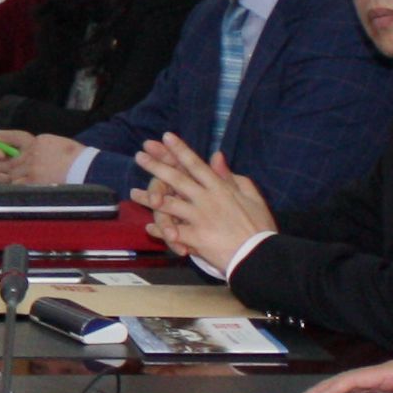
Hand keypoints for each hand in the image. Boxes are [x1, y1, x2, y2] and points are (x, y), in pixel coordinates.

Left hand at [0, 131, 75, 183]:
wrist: (86, 169)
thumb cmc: (71, 157)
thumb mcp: (50, 142)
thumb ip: (32, 147)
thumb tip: (14, 153)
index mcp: (33, 141)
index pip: (4, 137)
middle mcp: (29, 154)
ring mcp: (30, 169)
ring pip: (2, 174)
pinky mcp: (32, 183)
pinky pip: (11, 186)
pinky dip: (7, 187)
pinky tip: (9, 186)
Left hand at [141, 141, 273, 268]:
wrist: (259, 255)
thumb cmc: (258, 226)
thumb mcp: (251, 196)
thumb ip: (231, 176)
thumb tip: (216, 156)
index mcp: (220, 188)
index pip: (196, 164)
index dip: (180, 150)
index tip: (166, 137)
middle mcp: (206, 199)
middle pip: (176, 179)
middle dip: (156, 166)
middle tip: (140, 156)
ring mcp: (199, 218)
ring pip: (168, 205)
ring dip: (149, 198)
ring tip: (133, 193)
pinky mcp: (195, 238)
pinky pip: (172, 232)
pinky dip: (160, 230)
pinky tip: (149, 227)